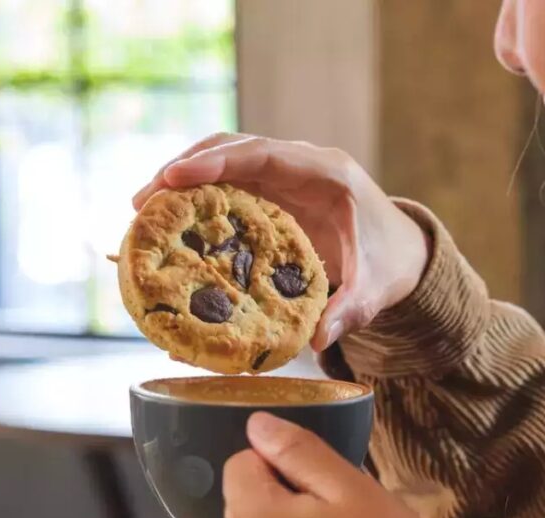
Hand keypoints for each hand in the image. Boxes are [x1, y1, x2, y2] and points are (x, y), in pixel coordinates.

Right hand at [133, 134, 429, 349]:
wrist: (403, 252)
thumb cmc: (390, 265)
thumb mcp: (376, 291)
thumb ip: (350, 311)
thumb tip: (316, 341)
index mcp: (328, 174)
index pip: (265, 153)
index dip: (219, 161)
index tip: (176, 177)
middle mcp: (301, 165)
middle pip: (234, 149)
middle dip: (185, 170)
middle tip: (142, 202)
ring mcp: (284, 176)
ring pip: (225, 163)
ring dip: (182, 182)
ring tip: (141, 212)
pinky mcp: (272, 193)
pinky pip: (229, 187)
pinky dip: (197, 201)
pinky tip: (169, 226)